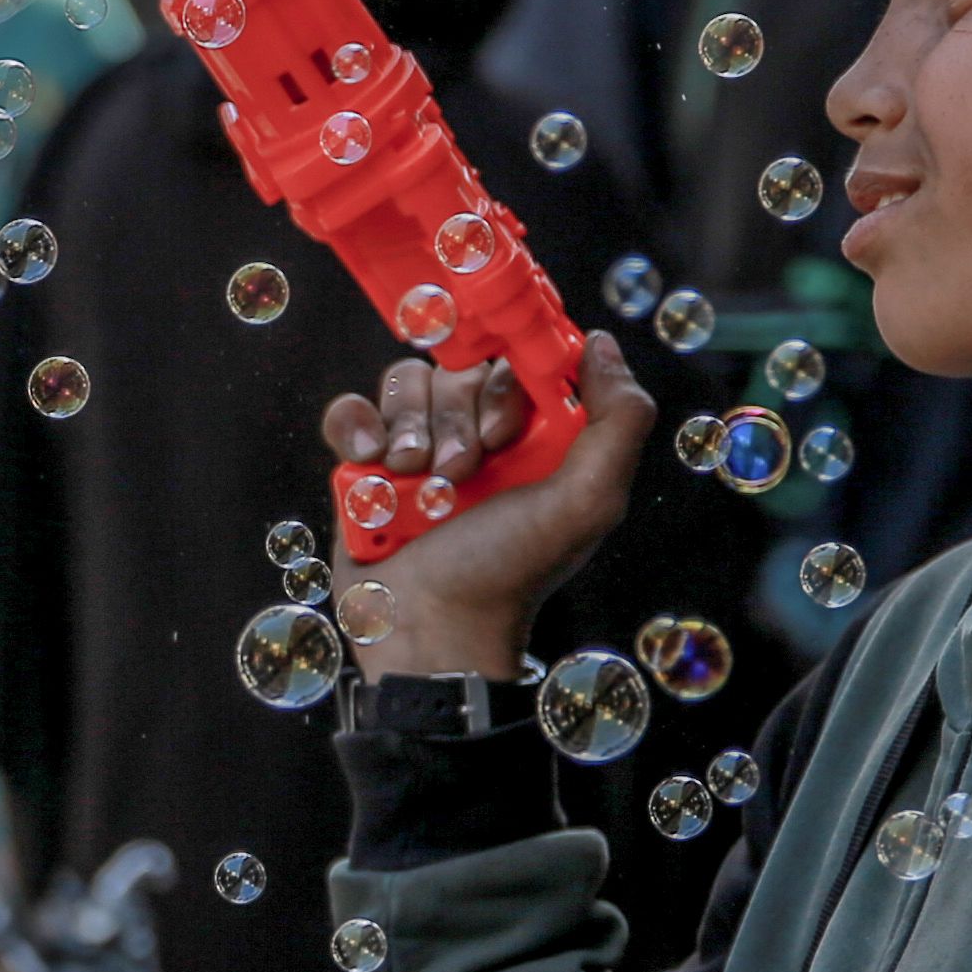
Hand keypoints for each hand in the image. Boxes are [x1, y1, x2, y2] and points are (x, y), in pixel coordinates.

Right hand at [317, 336, 657, 680]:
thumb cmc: (510, 573)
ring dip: (408, 430)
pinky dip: (357, 427)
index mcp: (534, 438)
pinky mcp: (365, 466)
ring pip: (404, 383)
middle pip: (456, 370)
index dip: (508, 384)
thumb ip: (619, 421)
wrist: (428, 628)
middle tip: (461, 475)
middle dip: (456, 421)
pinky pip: (352, 410)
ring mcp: (417, 449)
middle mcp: (476, 436)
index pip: (517, 362)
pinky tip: (372, 464)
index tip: (506, 432)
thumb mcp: (588, 502)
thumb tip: (601, 343)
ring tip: (413, 483)